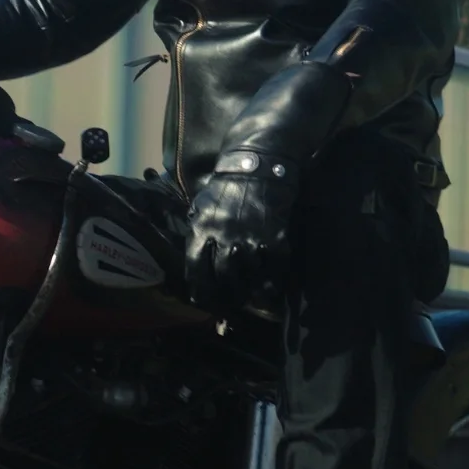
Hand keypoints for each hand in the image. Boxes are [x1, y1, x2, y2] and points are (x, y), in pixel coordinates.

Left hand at [184, 150, 298, 313]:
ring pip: (249, 278)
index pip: (196, 272)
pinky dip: (272, 282)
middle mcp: (224, 238)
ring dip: (249, 290)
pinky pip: (274, 270)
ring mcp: (251, 239)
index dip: (200, 293)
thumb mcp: (200, 207)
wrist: (257, 166)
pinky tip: (270, 286)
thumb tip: (194, 262)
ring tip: (250, 295)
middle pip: (223, 280)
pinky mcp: (275, 239)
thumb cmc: (225, 188)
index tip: (204, 302)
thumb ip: (197, 233)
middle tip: (231, 302)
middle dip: (227, 297)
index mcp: (201, 230)